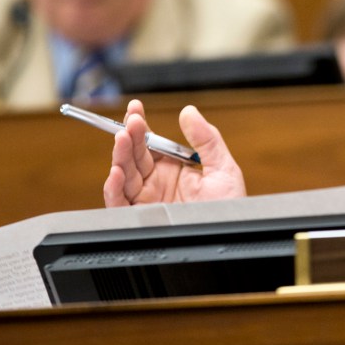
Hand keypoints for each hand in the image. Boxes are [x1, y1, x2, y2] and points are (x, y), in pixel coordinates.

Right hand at [103, 99, 246, 206]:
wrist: (230, 236)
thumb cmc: (229, 207)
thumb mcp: (223, 168)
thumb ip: (206, 140)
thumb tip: (189, 111)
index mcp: (173, 168)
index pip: (150, 142)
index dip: (141, 126)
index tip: (135, 108)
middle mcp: (156, 182)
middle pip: (134, 156)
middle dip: (130, 136)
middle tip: (132, 121)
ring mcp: (147, 200)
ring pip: (124, 175)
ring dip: (120, 156)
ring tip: (122, 138)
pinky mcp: (140, 219)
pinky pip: (120, 203)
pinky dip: (114, 189)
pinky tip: (116, 172)